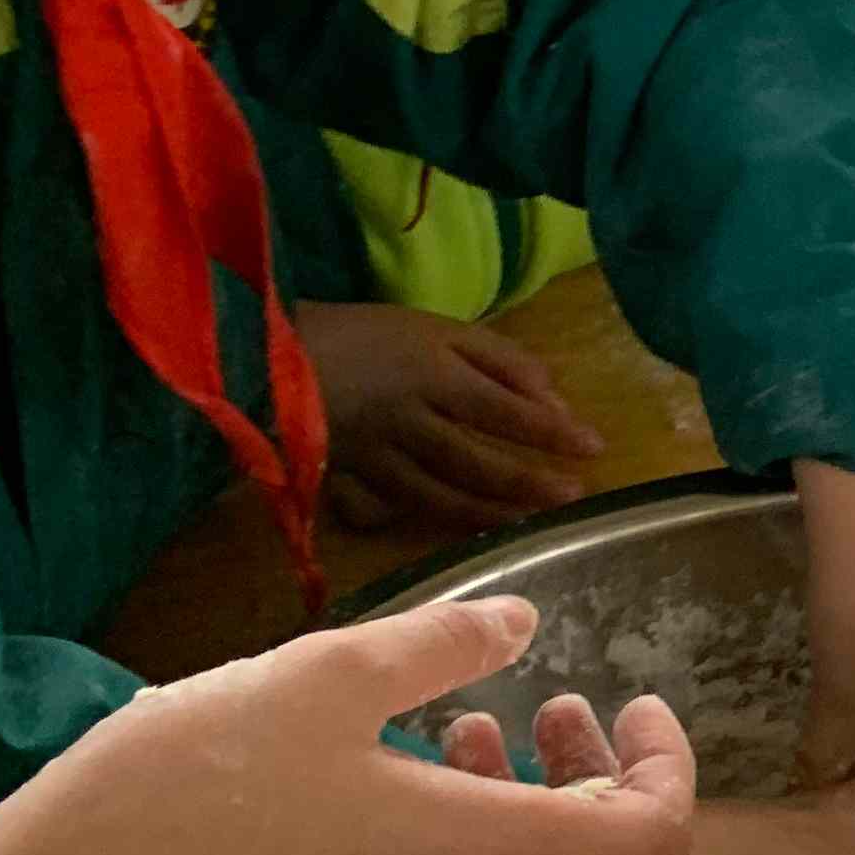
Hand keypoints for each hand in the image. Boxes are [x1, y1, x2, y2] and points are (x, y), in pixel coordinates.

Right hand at [0, 598, 692, 854]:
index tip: (627, 701)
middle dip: (594, 783)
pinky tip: (371, 784)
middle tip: (544, 711)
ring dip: (515, 808)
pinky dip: (450, 846)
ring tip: (450, 729)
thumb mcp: (327, 677)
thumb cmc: (202, 787)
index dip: (665, 765)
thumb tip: (521, 624)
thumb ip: (441, 646)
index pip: (652, 838)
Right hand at [303, 303, 605, 530]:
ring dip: (490, 511)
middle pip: (477, 462)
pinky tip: (464, 528)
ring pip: (440, 495)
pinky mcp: (346, 478)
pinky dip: (434, 520)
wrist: (260, 354)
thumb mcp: (434, 326)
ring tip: (530, 520)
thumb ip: (497, 358)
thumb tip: (553, 396)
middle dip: (527, 483)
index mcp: (431, 373)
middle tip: (572, 496)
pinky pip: (396, 507)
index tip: (594, 447)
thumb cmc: (359, 333)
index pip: (506, 410)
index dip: (552, 432)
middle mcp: (407, 420)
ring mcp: (374, 455)